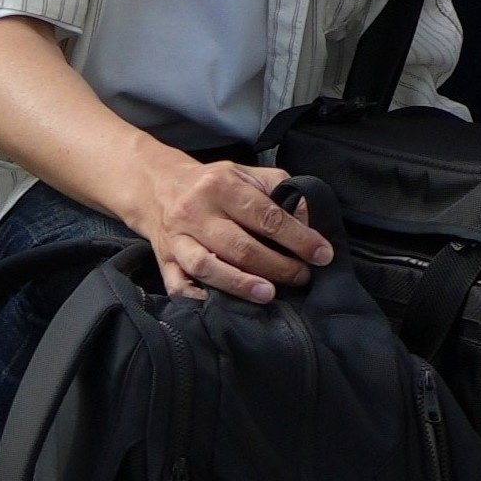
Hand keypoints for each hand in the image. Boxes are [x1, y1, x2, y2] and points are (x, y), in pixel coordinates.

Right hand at [135, 148, 331, 304]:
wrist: (159, 187)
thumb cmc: (214, 183)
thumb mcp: (248, 174)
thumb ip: (280, 190)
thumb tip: (308, 219)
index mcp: (221, 185)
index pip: (266, 216)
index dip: (298, 238)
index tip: (322, 254)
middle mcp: (196, 212)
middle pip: (240, 246)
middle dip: (277, 266)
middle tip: (302, 277)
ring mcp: (177, 239)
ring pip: (208, 267)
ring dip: (241, 285)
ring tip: (269, 295)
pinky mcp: (164, 261)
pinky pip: (179, 285)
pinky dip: (199, 298)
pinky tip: (222, 306)